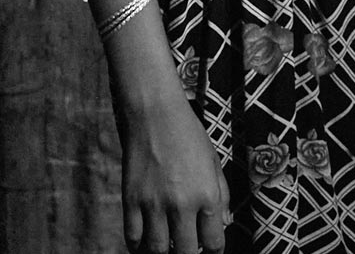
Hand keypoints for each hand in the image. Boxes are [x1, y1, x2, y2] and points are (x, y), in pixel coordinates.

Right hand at [117, 98, 230, 253]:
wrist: (155, 113)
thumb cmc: (189, 135)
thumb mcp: (214, 161)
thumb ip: (221, 195)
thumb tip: (224, 224)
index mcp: (207, 194)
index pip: (213, 242)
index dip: (213, 251)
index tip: (210, 249)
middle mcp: (182, 203)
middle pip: (184, 252)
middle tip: (187, 248)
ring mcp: (154, 203)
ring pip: (157, 250)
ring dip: (164, 253)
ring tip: (168, 246)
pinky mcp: (131, 200)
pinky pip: (132, 238)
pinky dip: (139, 247)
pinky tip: (146, 243)